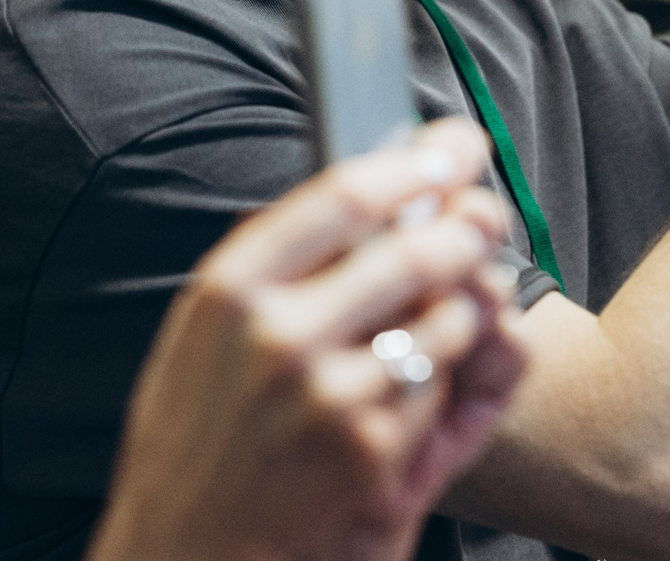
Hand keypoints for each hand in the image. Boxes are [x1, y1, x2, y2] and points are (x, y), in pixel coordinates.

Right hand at [91, 121, 528, 560]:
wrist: (187, 551)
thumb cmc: (196, 435)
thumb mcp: (204, 330)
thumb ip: (275, 262)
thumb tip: (367, 192)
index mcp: (232, 289)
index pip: (344, 196)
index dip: (412, 164)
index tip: (447, 148)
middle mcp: (280, 336)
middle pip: (416, 250)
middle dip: (466, 226)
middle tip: (482, 215)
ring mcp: (332, 399)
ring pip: (446, 320)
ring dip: (462, 306)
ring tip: (450, 303)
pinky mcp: (374, 456)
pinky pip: (440, 389)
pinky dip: (443, 377)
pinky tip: (415, 381)